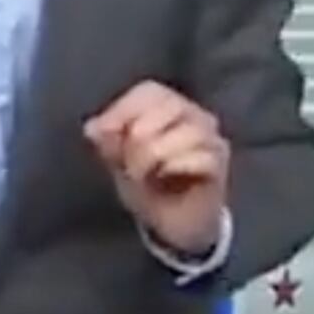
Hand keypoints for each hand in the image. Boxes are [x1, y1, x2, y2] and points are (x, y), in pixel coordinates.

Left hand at [84, 81, 228, 256]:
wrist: (173, 222)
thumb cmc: (147, 182)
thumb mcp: (117, 161)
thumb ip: (106, 141)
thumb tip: (93, 127)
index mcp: (166, 107)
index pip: (150, 91)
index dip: (123, 109)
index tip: (103, 134)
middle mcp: (195, 116)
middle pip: (170, 106)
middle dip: (139, 135)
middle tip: (127, 162)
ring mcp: (212, 139)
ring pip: (187, 132)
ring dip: (155, 155)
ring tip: (142, 173)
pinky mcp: (219, 165)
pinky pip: (200, 157)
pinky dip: (174, 168)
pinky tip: (165, 178)